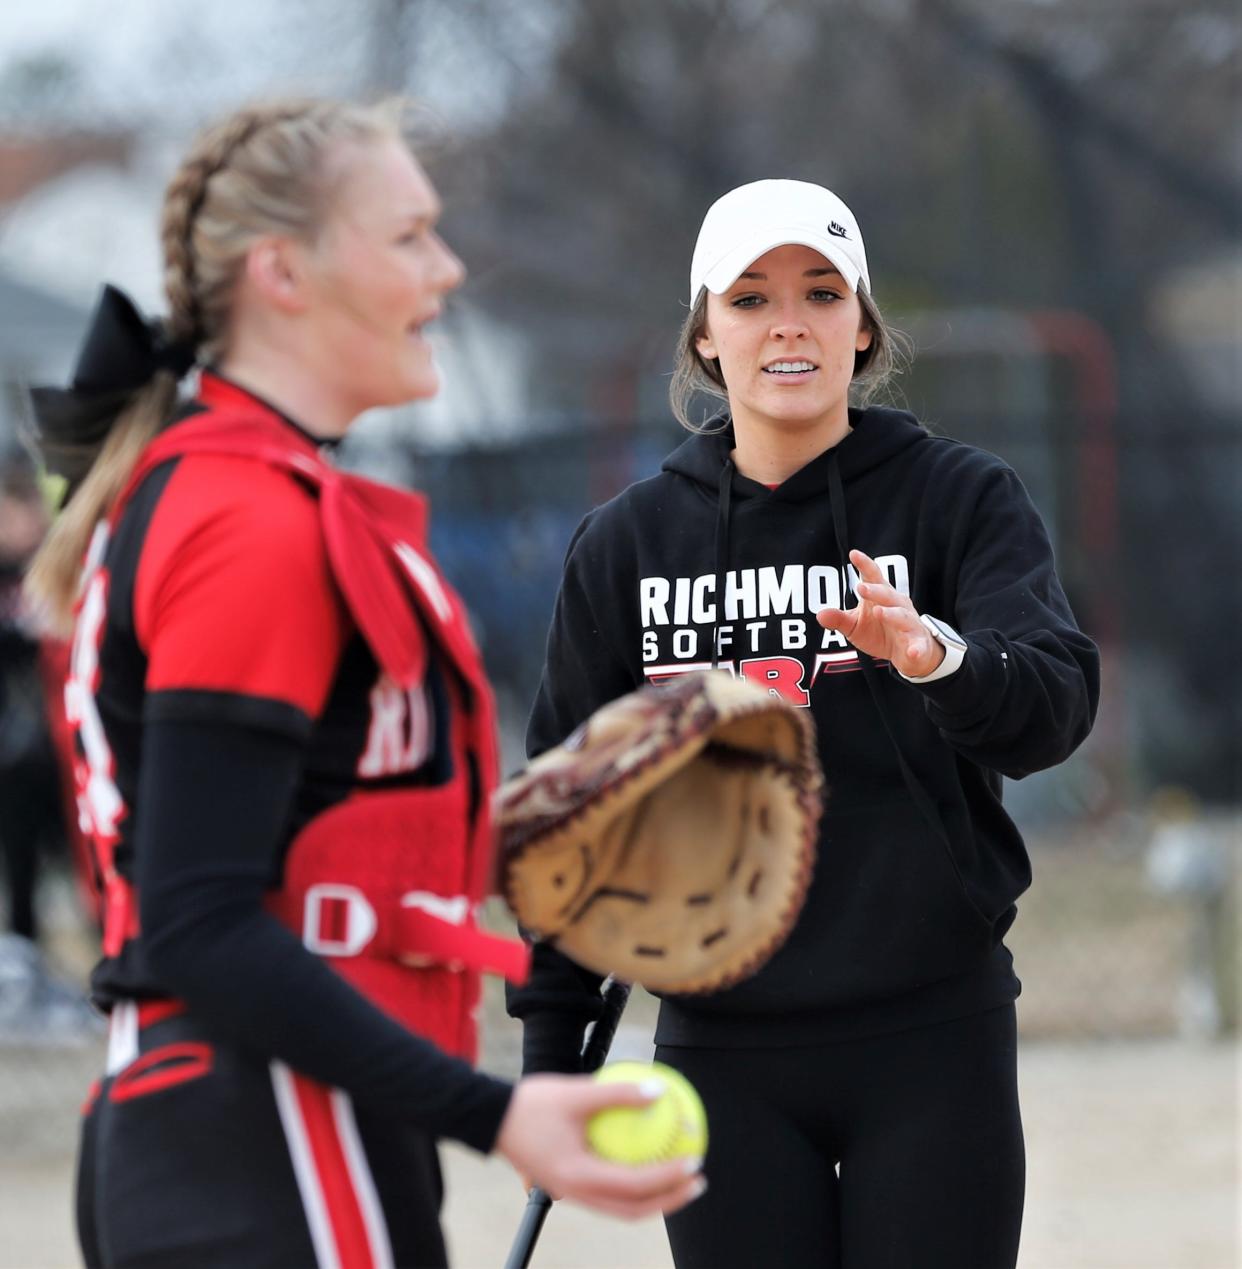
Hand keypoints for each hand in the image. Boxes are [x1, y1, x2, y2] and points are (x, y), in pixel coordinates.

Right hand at [496, 1074, 705, 1219]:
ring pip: (621, 1208)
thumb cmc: (531, 1104)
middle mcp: (576, 1194)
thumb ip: (618, 1094)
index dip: (669, 1177)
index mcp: (578, 1176)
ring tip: (680, 1179)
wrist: (491, 1117)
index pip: (635, 1185)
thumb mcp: (577, 1092)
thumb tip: (658, 1091)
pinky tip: (647, 1164)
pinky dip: (633, 1187)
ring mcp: (571, 1193)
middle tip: (698, 1180)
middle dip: (670, 1200)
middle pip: (633, 1210)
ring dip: (654, 1198)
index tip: (694, 1161)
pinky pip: (609, 1194)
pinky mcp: (569, 1185)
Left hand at [816, 549, 944, 678]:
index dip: (865, 565)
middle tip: (860, 588)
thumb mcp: (855, 626)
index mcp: (882, 596)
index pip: (873, 577)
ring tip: (879, 612)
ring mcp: (910, 624)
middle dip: (875, 591)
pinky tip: (912, 653)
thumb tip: (819, 614)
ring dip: (891, 614)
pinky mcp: (918, 644)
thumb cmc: (880, 632)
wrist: (910, 653)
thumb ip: (839, 619)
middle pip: (887, 594)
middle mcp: (898, 606)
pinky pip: (918, 646)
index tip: (853, 554)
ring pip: (902, 616)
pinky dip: (916, 649)